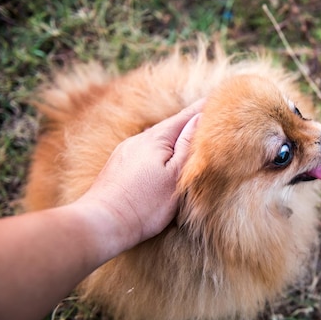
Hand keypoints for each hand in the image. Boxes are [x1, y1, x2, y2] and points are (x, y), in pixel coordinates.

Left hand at [76, 100, 203, 254]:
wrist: (102, 222)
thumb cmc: (144, 205)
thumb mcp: (175, 176)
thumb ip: (187, 146)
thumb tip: (198, 119)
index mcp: (156, 139)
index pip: (185, 117)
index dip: (202, 108)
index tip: (218, 97)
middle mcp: (138, 140)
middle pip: (170, 126)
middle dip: (188, 121)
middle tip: (207, 113)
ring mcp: (125, 152)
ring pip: (156, 139)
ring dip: (173, 137)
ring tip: (187, 136)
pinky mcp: (117, 166)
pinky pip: (143, 150)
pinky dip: (158, 150)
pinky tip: (161, 158)